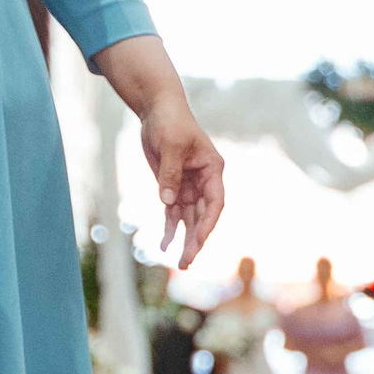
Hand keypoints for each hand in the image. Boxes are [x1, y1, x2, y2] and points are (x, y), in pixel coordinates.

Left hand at [138, 94, 225, 265]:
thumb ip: (170, 175)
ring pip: (188, 220)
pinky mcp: (172, 187)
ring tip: (181, 263)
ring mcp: (188, 187)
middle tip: (188, 263)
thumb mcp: (170, 145)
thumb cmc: (170, 122)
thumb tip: (167, 202)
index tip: (199, 241)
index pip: (215, 202)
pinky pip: (172, 213)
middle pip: (203, 217)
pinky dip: (169, 228)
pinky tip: (165, 245)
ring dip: (185, 240)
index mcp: (212, 170)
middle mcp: (204, 182)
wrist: (158, 110)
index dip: (208, 223)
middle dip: (196, 241)